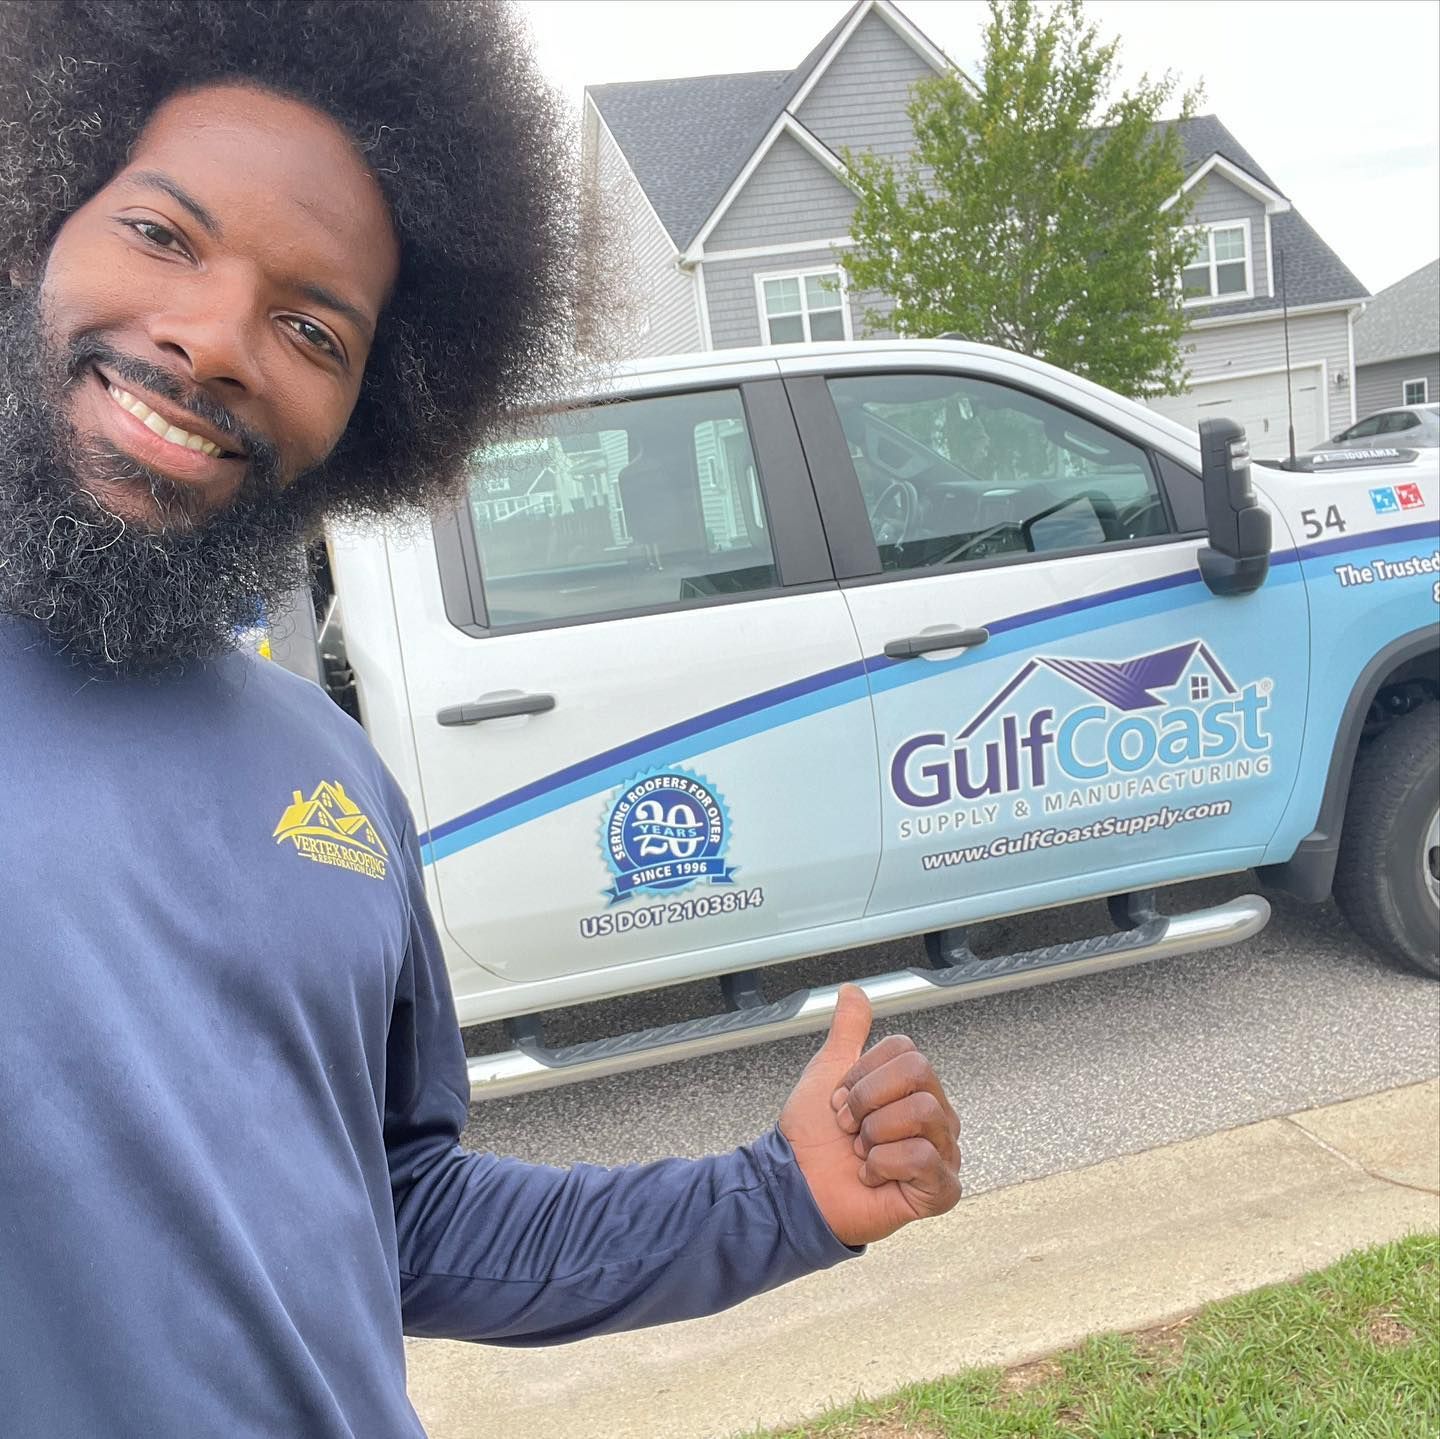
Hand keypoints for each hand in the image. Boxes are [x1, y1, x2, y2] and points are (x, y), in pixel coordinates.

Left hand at [778, 986, 960, 1246]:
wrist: (796, 1187)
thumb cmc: (814, 1136)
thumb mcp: (829, 1071)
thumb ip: (848, 1031)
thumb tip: (853, 990)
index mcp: (915, 1089)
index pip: (907, 1052)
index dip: (864, 1074)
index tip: (841, 1101)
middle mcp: (937, 1118)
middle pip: (919, 1074)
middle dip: (868, 1099)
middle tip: (850, 1127)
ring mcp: (943, 1154)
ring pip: (922, 1113)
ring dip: (874, 1133)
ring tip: (861, 1152)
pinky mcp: (940, 1192)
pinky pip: (922, 1157)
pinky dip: (883, 1164)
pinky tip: (871, 1176)